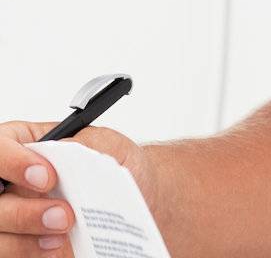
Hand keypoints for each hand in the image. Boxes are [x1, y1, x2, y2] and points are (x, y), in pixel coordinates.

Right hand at [0, 119, 151, 255]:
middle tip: (62, 214)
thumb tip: (63, 148)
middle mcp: (16, 180)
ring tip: (64, 230)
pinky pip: (6, 252)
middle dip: (22, 209)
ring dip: (25, 234)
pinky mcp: (18, 243)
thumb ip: (86, 142)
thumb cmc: (122, 170)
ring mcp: (13, 216)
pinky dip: (27, 251)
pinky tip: (55, 246)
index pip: (2, 144)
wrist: (139, 205)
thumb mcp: (112, 146)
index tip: (46, 177)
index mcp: (33, 144)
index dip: (14, 161)